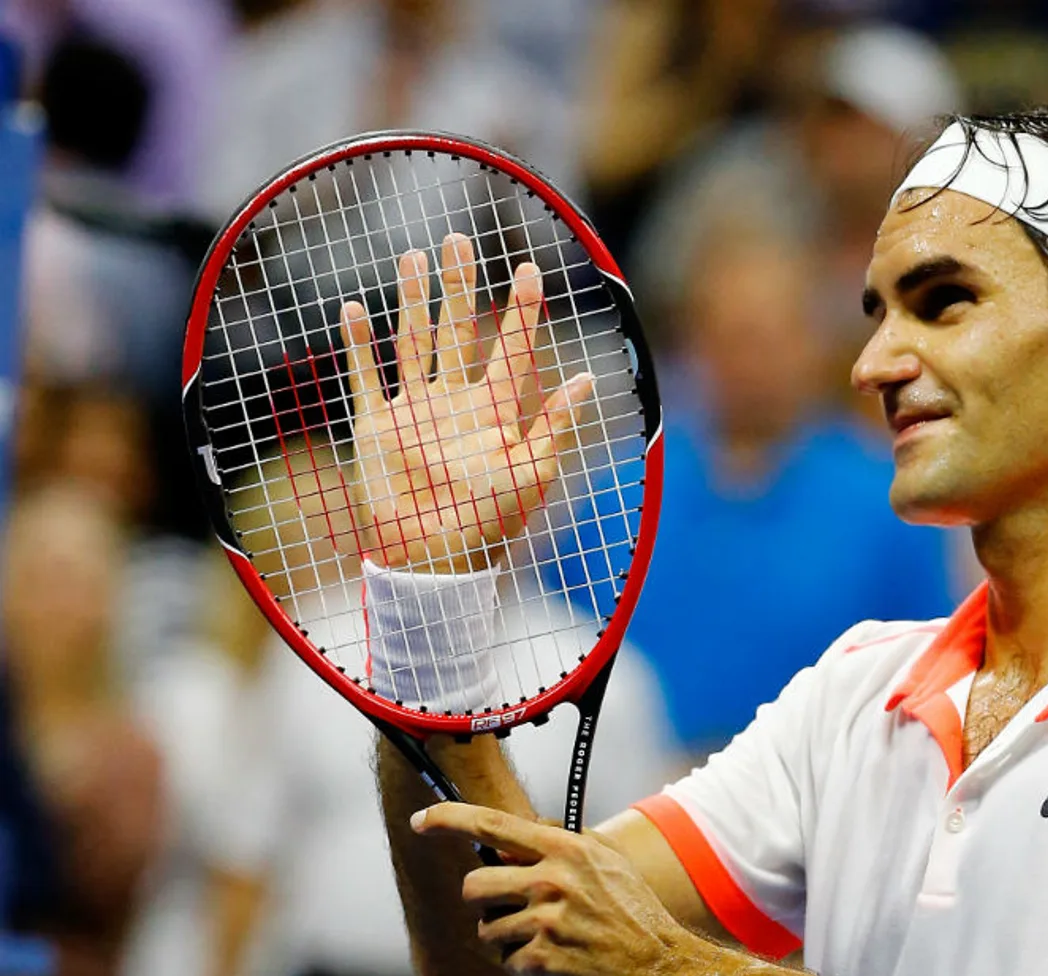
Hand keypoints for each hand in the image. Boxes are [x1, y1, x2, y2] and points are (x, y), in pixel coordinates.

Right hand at [334, 233, 594, 572]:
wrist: (433, 562)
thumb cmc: (489, 524)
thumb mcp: (532, 473)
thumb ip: (554, 424)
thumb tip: (589, 378)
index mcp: (495, 412)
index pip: (511, 349)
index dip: (522, 311)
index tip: (530, 269)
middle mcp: (455, 403)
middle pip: (457, 330)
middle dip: (459, 285)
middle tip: (460, 238)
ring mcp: (414, 412)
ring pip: (414, 341)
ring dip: (412, 299)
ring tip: (414, 256)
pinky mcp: (377, 427)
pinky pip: (366, 377)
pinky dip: (359, 345)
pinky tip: (355, 308)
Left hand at [411, 801, 699, 975]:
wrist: (662, 968)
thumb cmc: (635, 915)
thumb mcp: (608, 863)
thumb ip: (564, 843)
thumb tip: (523, 828)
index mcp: (566, 849)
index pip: (492, 825)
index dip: (448, 820)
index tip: (420, 821)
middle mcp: (552, 880)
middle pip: (474, 886)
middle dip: (485, 904)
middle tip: (514, 913)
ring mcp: (545, 921)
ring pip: (487, 929)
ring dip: (507, 941)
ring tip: (547, 942)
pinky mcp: (542, 960)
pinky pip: (505, 961)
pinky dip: (524, 968)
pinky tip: (555, 964)